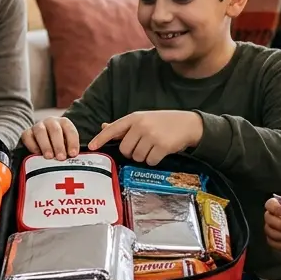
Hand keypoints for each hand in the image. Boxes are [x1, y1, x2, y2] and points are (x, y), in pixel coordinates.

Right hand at [21, 116, 79, 159]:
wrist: (41, 144)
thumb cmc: (59, 146)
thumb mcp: (68, 146)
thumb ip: (71, 150)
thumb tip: (74, 156)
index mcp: (64, 123)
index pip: (70, 130)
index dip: (72, 142)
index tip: (73, 154)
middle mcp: (51, 122)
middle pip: (55, 130)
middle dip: (59, 145)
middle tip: (61, 157)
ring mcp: (38, 126)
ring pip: (40, 132)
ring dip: (46, 145)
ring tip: (49, 157)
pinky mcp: (27, 133)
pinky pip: (27, 136)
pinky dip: (32, 145)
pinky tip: (37, 154)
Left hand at [87, 110, 202, 165]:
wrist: (188, 124)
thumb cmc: (163, 122)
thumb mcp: (143, 119)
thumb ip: (124, 126)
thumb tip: (104, 126)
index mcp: (135, 118)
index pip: (113, 128)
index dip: (101, 138)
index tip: (91, 146)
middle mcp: (141, 125)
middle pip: (124, 149)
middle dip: (131, 152)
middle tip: (142, 147)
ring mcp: (151, 136)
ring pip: (137, 157)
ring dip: (144, 156)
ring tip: (153, 147)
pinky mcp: (162, 146)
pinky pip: (150, 161)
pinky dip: (154, 160)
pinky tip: (161, 152)